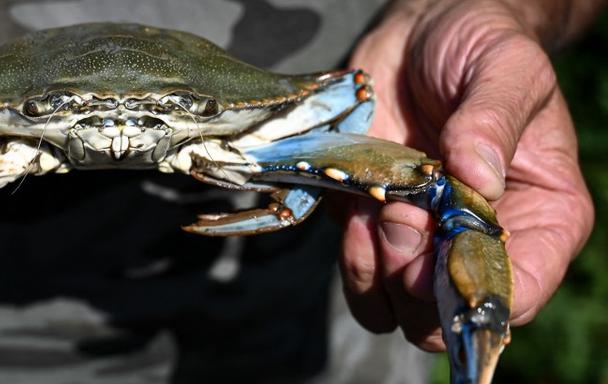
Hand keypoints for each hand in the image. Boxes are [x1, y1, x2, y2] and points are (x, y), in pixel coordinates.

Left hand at [342, 0, 594, 349]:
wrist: (419, 35)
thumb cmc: (479, 47)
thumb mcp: (505, 67)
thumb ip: (494, 120)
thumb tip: (475, 177)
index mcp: (541, 217)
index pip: (520, 290)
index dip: (477, 292)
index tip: (443, 257)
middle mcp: (482, 242)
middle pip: (448, 315)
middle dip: (418, 283)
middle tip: (403, 220)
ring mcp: (424, 241)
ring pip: (396, 310)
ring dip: (379, 272)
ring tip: (380, 211)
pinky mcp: (373, 228)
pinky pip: (358, 275)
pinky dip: (351, 253)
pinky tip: (355, 208)